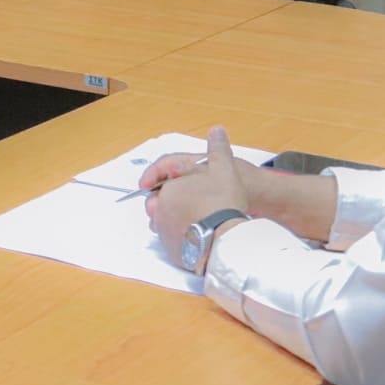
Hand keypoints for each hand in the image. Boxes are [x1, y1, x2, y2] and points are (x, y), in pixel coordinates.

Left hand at [147, 126, 250, 267]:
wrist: (225, 240)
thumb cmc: (222, 203)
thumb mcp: (224, 169)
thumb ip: (218, 149)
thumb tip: (216, 130)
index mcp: (167, 190)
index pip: (162, 183)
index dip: (174, 182)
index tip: (185, 186)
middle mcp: (159, 213)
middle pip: (162, 204)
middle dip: (174, 202)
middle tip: (196, 202)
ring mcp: (164, 234)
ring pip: (166, 224)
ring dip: (177, 220)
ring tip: (200, 220)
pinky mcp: (173, 253)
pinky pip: (174, 243)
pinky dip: (183, 239)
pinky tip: (201, 237)